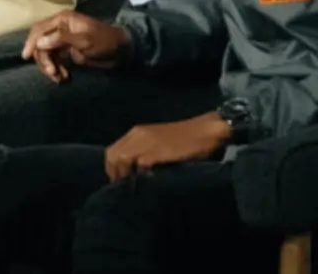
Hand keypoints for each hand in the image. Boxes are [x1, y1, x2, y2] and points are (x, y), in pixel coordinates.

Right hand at [21, 11, 129, 82]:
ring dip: (49, 66)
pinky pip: (54, 60)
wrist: (120, 51)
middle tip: (52, 72)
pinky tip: (63, 77)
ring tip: (59, 78)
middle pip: (40, 43)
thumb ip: (61, 39)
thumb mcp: (84, 39)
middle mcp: (59, 28)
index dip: (31, 42)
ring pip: (46, 53)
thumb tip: (40, 42)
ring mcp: (62, 40)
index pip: (39, 29)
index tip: (26, 56)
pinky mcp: (67, 51)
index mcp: (62, 20)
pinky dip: (56, 69)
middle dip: (43, 59)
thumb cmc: (104, 41)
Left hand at [104, 113, 231, 180]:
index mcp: (137, 132)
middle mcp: (138, 134)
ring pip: (122, 159)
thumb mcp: (158, 141)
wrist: (205, 130)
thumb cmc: (185, 139)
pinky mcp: (158, 150)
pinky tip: (149, 181)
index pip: (112, 150)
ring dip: (126, 175)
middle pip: (113, 155)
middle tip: (124, 187)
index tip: (119, 181)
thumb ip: (144, 151)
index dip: (112, 168)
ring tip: (135, 186)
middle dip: (115, 173)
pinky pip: (140, 164)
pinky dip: (142, 174)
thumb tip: (135, 172)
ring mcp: (148, 141)